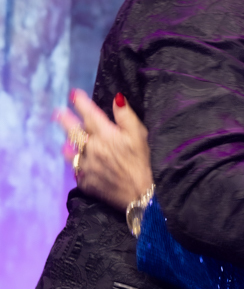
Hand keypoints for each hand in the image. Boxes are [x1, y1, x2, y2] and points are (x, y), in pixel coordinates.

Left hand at [55, 89, 153, 210]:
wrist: (137, 194)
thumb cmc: (140, 162)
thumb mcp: (139, 135)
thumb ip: (126, 116)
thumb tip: (117, 98)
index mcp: (105, 134)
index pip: (88, 113)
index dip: (80, 102)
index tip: (74, 94)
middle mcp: (91, 147)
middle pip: (72, 130)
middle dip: (63, 119)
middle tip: (58, 113)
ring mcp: (85, 165)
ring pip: (70, 151)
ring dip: (67, 144)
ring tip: (66, 143)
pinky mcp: (84, 180)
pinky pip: (76, 170)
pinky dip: (77, 165)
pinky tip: (79, 165)